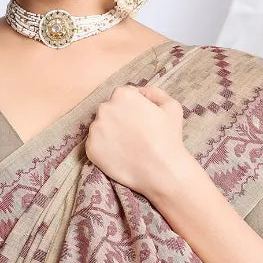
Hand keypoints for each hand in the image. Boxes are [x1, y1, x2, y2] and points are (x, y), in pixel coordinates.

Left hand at [84, 82, 191, 199]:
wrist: (161, 171)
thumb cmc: (168, 138)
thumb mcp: (172, 106)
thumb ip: (155, 92)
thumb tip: (142, 92)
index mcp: (123, 95)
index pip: (123, 96)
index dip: (134, 108)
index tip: (140, 121)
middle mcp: (105, 108)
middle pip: (110, 110)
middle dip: (120, 119)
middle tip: (134, 135)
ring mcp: (95, 129)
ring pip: (101, 127)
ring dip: (111, 133)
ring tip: (128, 146)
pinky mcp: (90, 148)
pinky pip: (95, 144)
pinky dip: (105, 149)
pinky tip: (120, 155)